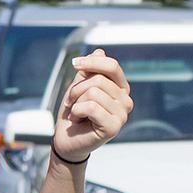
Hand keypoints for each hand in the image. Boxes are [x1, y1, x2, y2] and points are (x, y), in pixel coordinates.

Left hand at [53, 49, 131, 163]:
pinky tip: (78, 121)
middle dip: (77, 90)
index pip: (111, 66)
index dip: (92, 62)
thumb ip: (89, 72)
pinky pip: (91, 107)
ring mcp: (123, 114)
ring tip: (77, 113)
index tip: (75, 63)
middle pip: (98, 80)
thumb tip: (100, 51)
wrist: (66, 140)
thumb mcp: (78, 88)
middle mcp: (126, 100)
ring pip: (93, 92)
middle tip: (72, 103)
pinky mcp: (115, 126)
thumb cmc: (73, 113)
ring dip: (76, 102)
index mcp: (120, 88)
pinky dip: (77, 111)